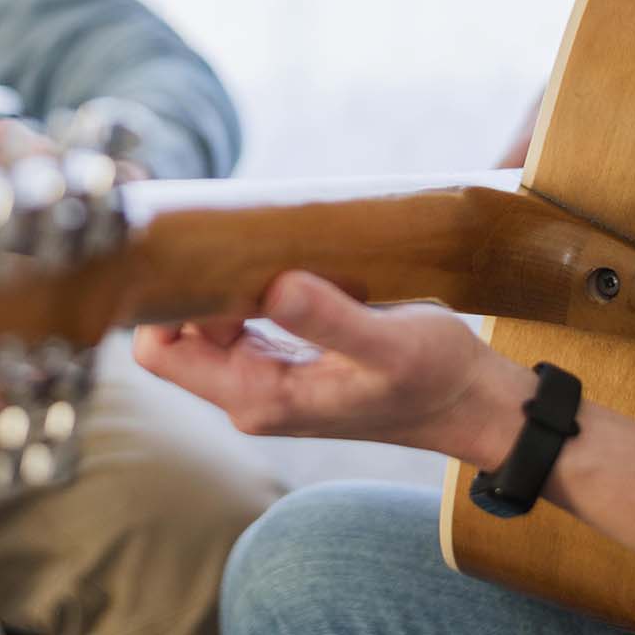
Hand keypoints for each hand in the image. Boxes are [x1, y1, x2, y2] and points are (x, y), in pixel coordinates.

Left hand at [133, 270, 534, 465]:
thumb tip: (273, 284)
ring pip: (204, 320)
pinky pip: (237, 316)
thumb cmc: (437, 378)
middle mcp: (249, 391)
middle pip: (174, 331)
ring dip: (218, 280)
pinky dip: (243, 285)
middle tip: (226, 230)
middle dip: (188, 281)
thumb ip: (330, 321)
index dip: (163, 300)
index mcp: (259, 396)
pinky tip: (275, 254)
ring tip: (254, 236)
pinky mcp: (286, 357)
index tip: (192, 249)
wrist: (473, 404)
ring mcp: (265, 375)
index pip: (160, 349)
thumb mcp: (391, 345)